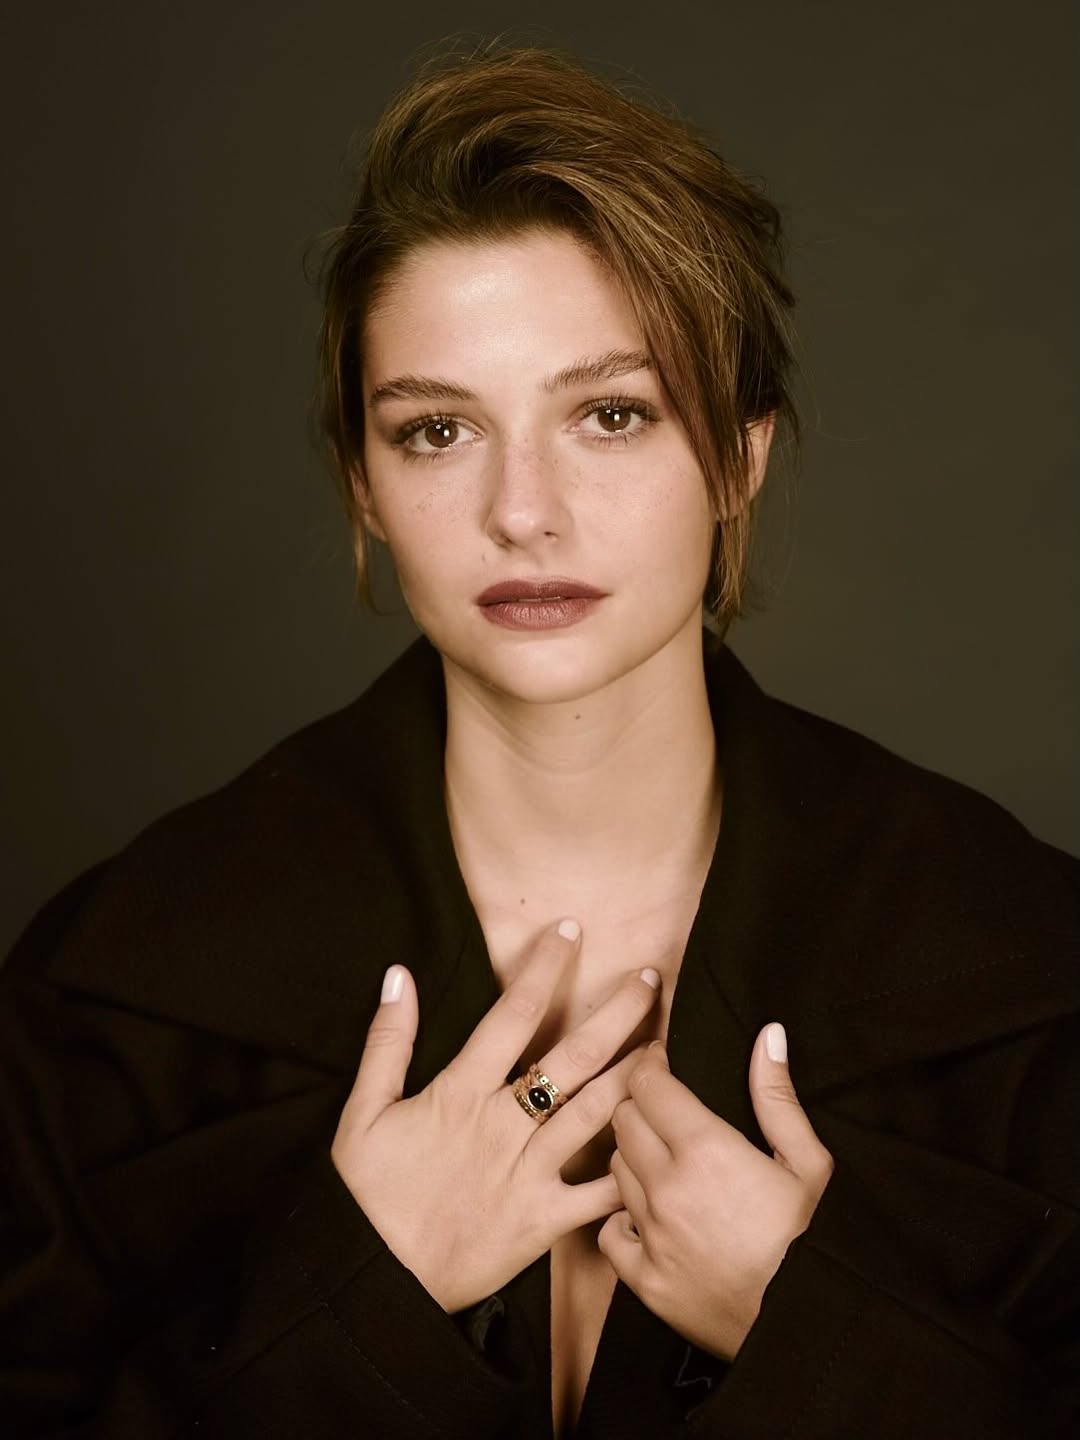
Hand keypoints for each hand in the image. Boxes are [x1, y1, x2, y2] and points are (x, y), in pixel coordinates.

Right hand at [331, 918, 660, 1313]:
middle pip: (572, 1057)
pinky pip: (596, 1194)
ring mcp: (528, 1173)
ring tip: (665, 1047)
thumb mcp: (362, 1112)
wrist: (375, 1281)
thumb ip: (388, 1041)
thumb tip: (400, 975)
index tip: (569, 932)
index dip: (544, 968)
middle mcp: (504, 1125)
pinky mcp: (543, 1220)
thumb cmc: (366, 1194)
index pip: (513, 1014)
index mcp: (461, 1092)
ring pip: (595, 1114)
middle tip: (651, 980)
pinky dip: (628, 1171)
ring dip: (634, 1077)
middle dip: (616, 1013)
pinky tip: (657, 1146)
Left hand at [598, 1022, 833, 1360]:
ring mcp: (650, 1234)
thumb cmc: (816, 1242)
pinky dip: (623, 1217)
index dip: (651, 1064)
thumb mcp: (810, 1164)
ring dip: (633, 1156)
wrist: (808, 1330)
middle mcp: (667, 1186)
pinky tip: (649, 1215)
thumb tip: (766, 1034)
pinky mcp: (644, 1279)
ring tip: (663, 1159)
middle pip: (623, 1119)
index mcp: (706, 1149)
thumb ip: (777, 1095)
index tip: (661, 1060)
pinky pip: (609, 1231)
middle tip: (664, 1108)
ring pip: (615, 1169)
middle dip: (639, 1104)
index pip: (649, 1084)